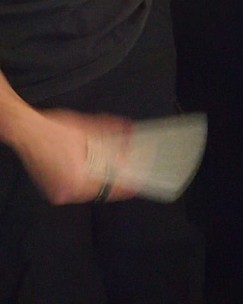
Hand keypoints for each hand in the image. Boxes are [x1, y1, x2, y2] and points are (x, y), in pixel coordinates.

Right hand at [13, 108, 133, 205]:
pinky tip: (89, 166)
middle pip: (97, 190)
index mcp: (77, 181)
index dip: (123, 187)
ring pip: (85, 190)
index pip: (107, 189)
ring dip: (97, 178)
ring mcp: (57, 193)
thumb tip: (129, 136)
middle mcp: (66, 192)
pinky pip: (74, 187)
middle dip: (110, 179)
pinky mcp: (51, 189)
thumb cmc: (54, 131)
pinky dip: (84, 178)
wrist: (28, 131)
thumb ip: (111, 133)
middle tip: (123, 171)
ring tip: (108, 168)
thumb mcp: (88, 128)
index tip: (134, 186)